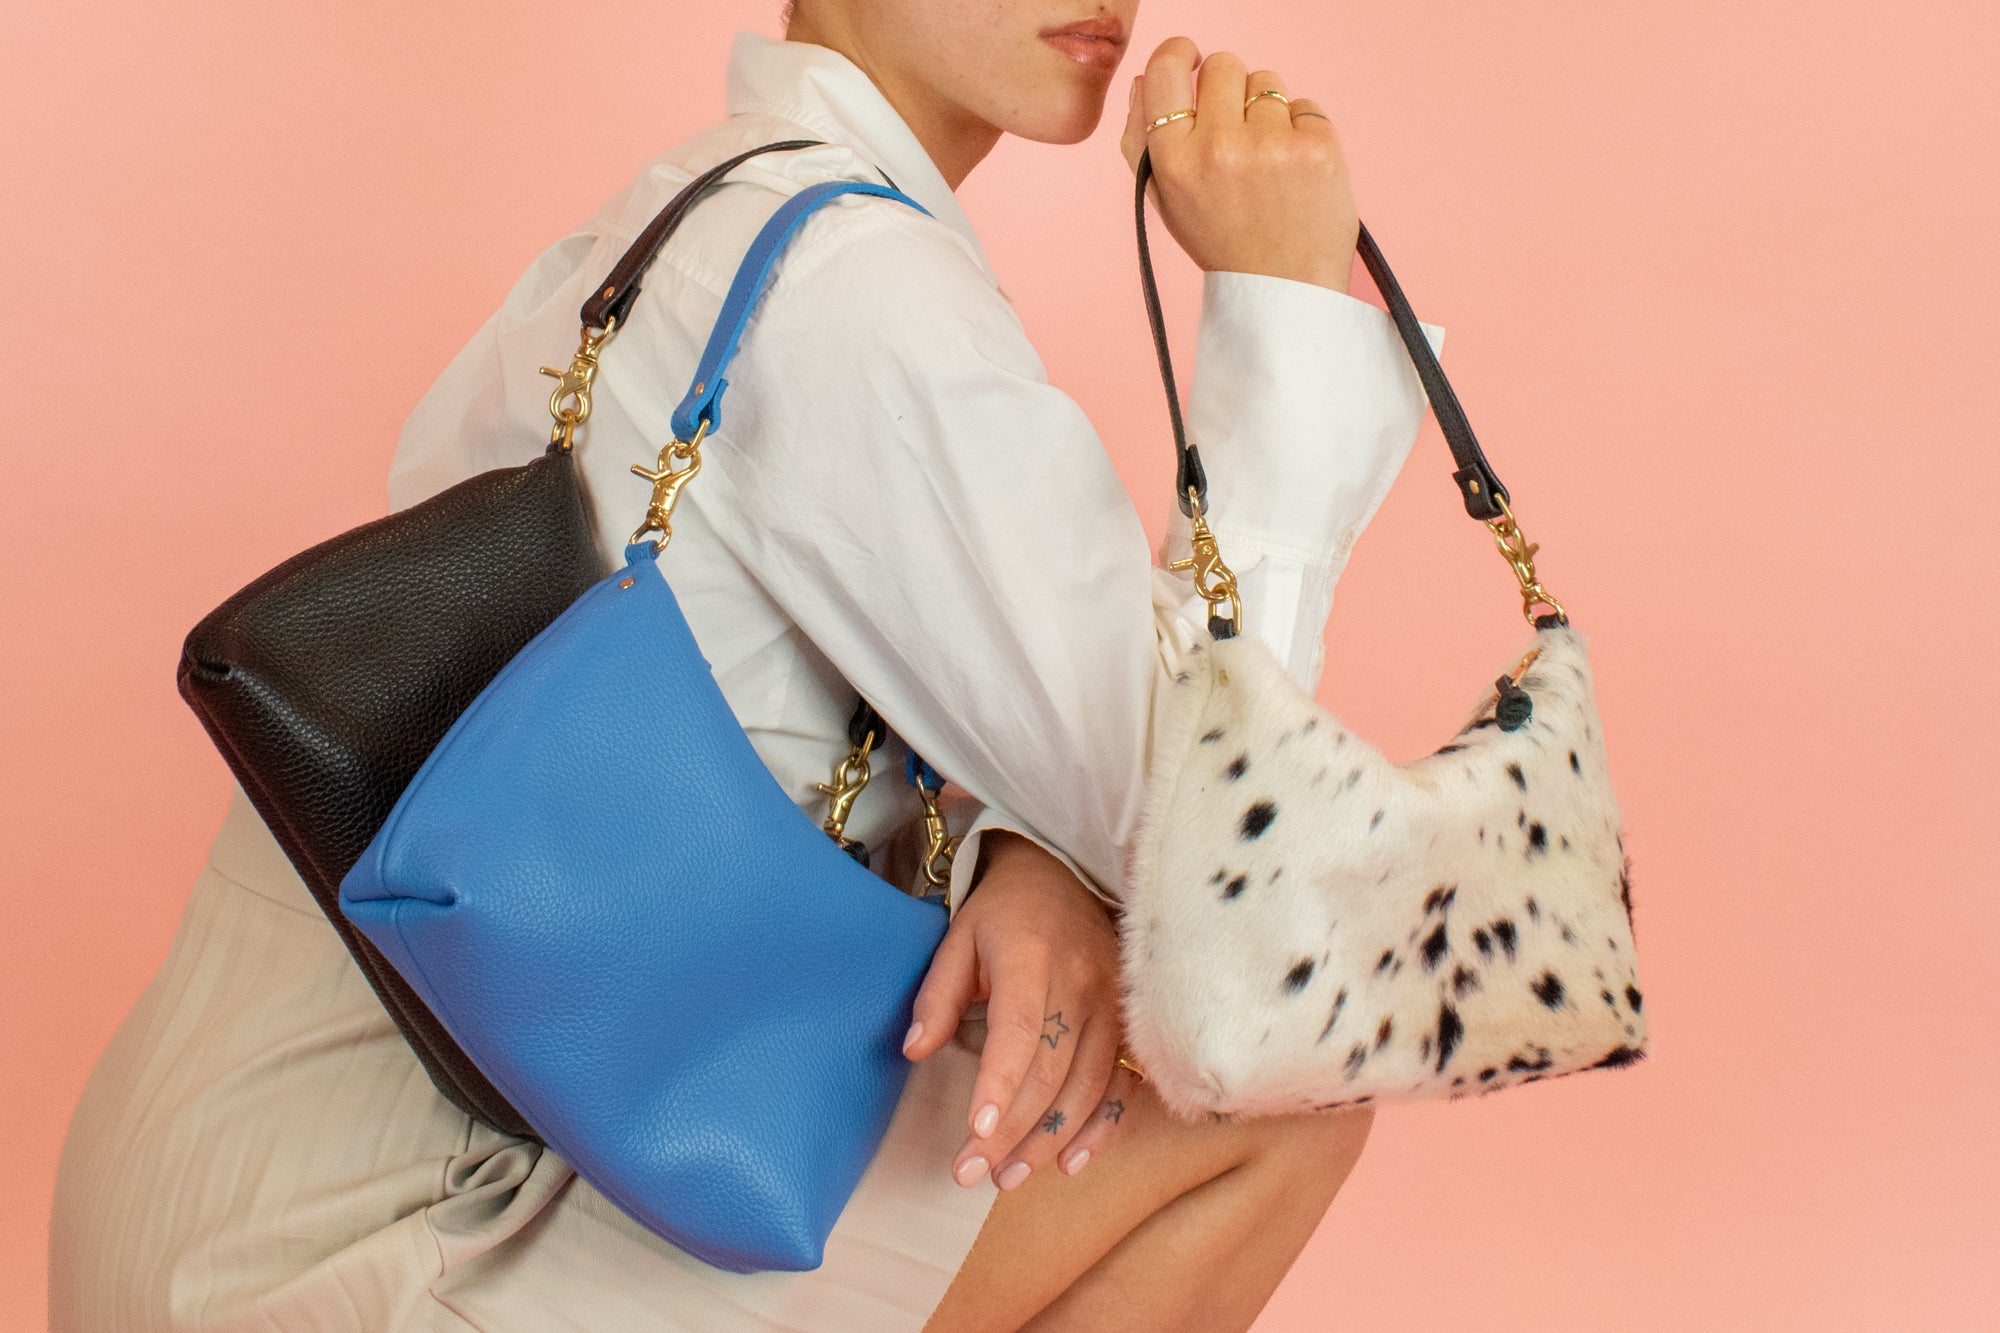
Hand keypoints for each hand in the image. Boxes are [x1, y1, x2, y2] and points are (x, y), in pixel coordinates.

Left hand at [902, 831, 1137, 1188]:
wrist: (1065, 876)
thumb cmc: (1004, 912)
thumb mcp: (959, 938)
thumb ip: (937, 995)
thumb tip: (914, 1051)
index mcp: (1031, 959)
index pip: (1019, 1031)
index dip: (999, 1085)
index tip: (975, 1133)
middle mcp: (1080, 984)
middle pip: (1050, 1071)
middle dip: (1011, 1130)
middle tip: (972, 1174)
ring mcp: (1112, 1006)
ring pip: (1085, 1086)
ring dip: (1049, 1139)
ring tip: (1008, 1176)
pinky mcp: (1128, 1023)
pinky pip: (1121, 1084)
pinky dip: (1100, 1126)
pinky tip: (1071, 1160)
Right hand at [1118, 37, 1358, 294]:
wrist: (1282, 291)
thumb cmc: (1221, 243)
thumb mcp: (1164, 201)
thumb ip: (1142, 139)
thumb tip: (1147, 79)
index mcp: (1173, 161)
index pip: (1167, 70)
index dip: (1180, 54)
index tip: (1193, 58)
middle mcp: (1218, 148)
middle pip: (1224, 65)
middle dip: (1230, 89)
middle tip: (1237, 132)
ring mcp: (1271, 146)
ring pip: (1267, 81)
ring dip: (1268, 110)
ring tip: (1267, 159)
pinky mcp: (1317, 148)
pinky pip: (1305, 105)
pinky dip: (1302, 132)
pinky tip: (1295, 171)